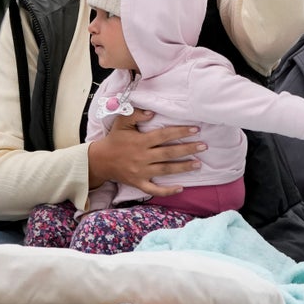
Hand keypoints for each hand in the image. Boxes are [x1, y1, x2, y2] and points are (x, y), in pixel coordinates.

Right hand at [87, 110, 203, 196]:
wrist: (100, 161)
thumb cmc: (114, 139)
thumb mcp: (122, 122)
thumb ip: (136, 115)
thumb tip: (152, 113)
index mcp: (140, 141)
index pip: (164, 135)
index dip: (180, 132)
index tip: (195, 129)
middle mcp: (142, 157)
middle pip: (169, 153)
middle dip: (187, 149)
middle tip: (203, 146)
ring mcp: (141, 172)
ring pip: (166, 170)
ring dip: (183, 167)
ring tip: (199, 164)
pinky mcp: (138, 183)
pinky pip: (155, 189)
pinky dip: (167, 190)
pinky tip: (181, 188)